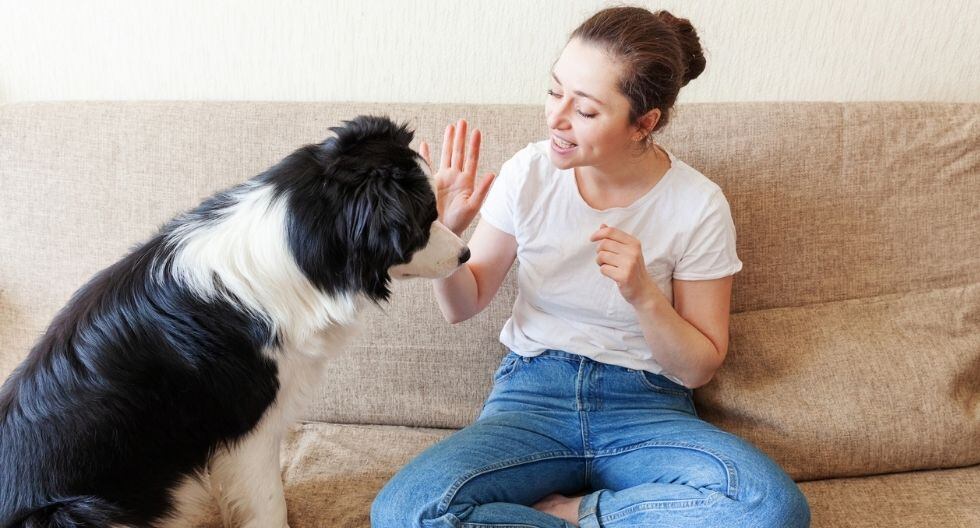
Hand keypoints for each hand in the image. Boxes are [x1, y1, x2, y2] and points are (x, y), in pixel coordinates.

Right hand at [419, 119, 494, 236]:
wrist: (441, 231)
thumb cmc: (458, 223)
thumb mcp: (472, 207)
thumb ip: (482, 190)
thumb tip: (492, 174)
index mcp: (466, 182)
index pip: (471, 159)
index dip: (474, 145)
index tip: (476, 131)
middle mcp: (455, 178)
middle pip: (458, 153)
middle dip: (460, 137)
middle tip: (462, 121)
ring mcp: (443, 179)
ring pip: (445, 155)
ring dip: (447, 141)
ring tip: (451, 126)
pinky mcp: (430, 183)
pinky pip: (427, 165)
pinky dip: (425, 155)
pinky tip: (424, 144)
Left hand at [590, 223, 657, 305]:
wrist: (643, 289)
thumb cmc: (632, 268)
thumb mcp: (627, 251)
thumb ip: (615, 238)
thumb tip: (602, 225)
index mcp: (633, 243)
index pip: (611, 232)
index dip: (598, 234)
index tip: (592, 239)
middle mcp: (633, 251)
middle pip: (604, 244)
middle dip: (599, 251)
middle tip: (604, 259)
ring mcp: (629, 264)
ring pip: (602, 256)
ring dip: (600, 262)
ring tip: (608, 266)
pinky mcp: (624, 276)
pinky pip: (603, 269)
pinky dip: (604, 271)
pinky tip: (612, 274)